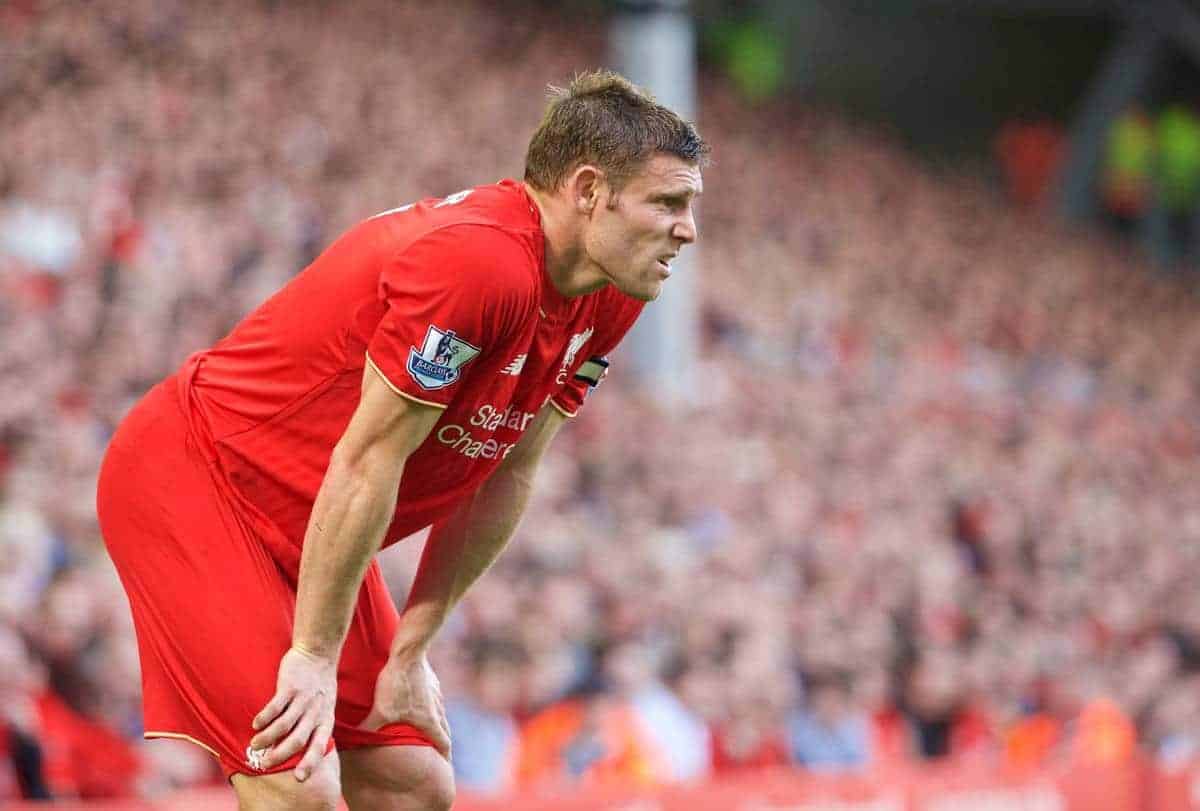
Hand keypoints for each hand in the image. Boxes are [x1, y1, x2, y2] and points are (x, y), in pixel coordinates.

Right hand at [250, 646, 336, 780]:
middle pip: (298, 739)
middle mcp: (315, 711)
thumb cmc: (319, 685)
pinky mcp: (290, 686)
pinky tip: (255, 724)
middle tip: (266, 763)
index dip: (310, 762)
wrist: (318, 653)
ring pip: (284, 725)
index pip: (319, 745)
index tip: (299, 778)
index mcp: (325, 718)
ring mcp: (303, 698)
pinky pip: (276, 706)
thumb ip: (313, 726)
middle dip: (281, 755)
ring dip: (267, 738)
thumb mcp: (325, 707)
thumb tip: (295, 750)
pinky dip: (264, 718)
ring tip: (255, 744)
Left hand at [360, 653, 451, 758]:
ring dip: (438, 724)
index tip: (446, 767)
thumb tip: (355, 742)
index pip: (443, 744)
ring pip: (441, 714)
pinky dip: (432, 708)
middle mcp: (437, 709)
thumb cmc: (397, 685)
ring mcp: (436, 694)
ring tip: (430, 730)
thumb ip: (369, 729)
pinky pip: (435, 699)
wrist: (408, 653)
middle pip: (445, 730)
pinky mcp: (432, 682)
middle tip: (440, 753)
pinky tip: (423, 704)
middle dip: (443, 743)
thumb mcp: (380, 711)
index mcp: (429, 721)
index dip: (445, 757)